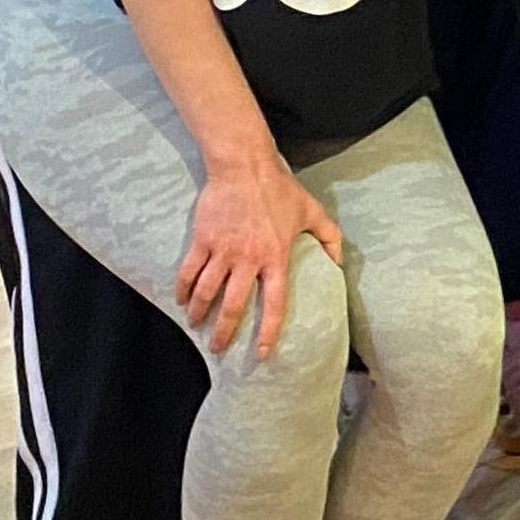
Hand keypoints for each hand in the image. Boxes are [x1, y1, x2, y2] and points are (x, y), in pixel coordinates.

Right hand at [176, 155, 342, 358]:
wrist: (244, 167)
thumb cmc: (280, 189)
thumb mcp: (314, 212)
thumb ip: (330, 239)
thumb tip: (338, 264)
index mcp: (276, 257)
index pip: (274, 303)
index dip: (269, 331)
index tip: (263, 353)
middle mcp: (248, 259)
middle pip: (234, 306)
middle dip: (225, 332)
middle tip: (219, 348)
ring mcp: (223, 250)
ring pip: (206, 292)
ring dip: (199, 313)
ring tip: (196, 325)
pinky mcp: (203, 239)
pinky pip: (188, 271)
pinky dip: (182, 289)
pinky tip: (180, 299)